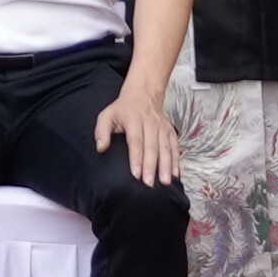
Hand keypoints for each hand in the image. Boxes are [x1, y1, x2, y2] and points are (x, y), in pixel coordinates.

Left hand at [93, 70, 184, 187]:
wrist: (143, 94)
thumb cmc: (122, 109)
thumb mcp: (107, 115)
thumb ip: (102, 132)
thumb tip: (101, 148)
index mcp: (133, 119)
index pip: (136, 141)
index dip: (136, 158)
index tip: (135, 174)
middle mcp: (150, 123)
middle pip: (152, 146)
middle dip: (151, 166)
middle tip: (149, 183)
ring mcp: (162, 127)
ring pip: (165, 148)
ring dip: (166, 165)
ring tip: (165, 182)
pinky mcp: (170, 131)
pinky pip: (175, 146)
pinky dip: (176, 160)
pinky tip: (176, 174)